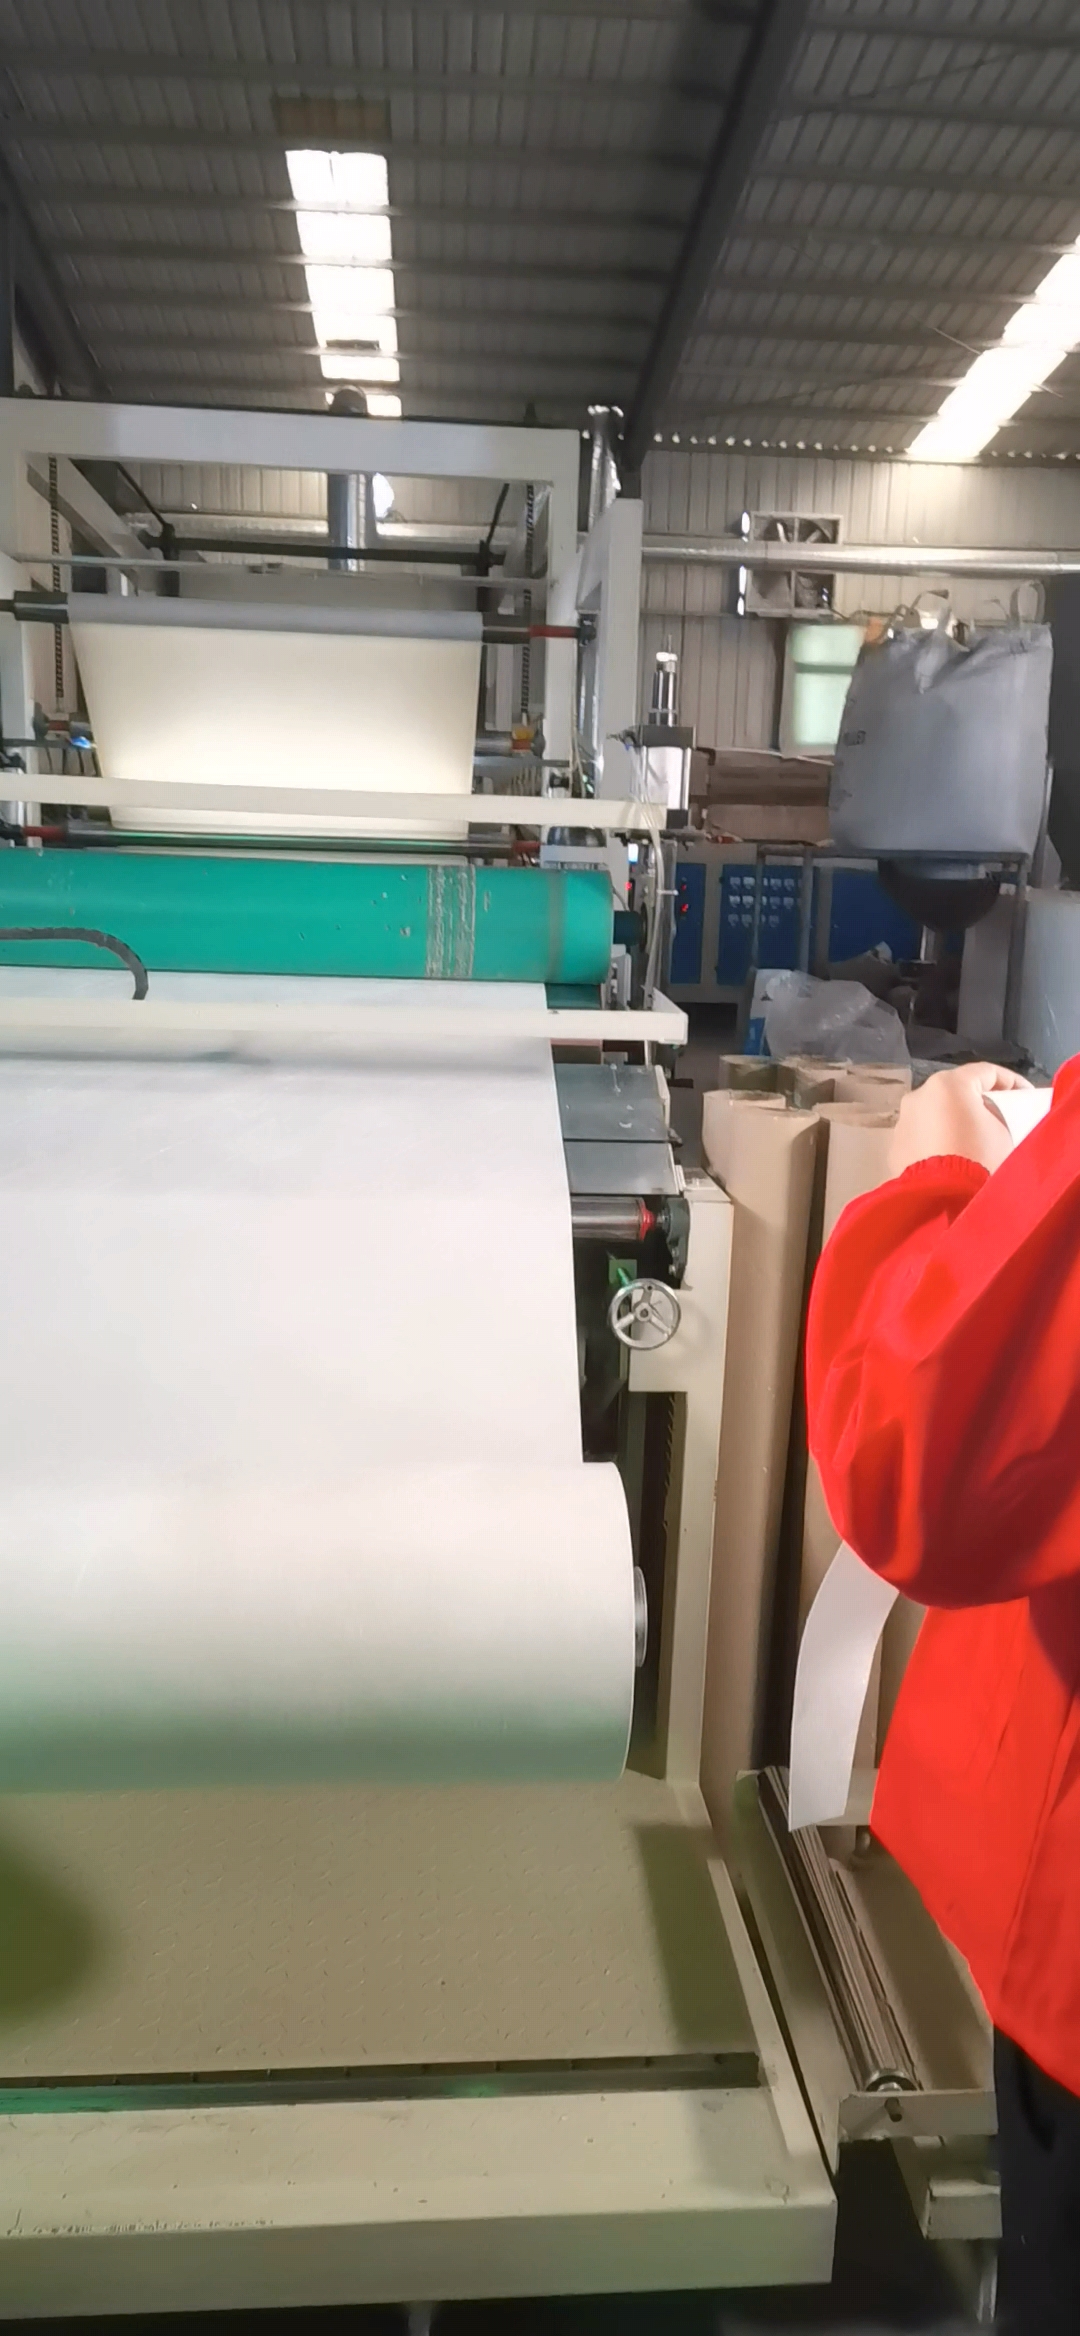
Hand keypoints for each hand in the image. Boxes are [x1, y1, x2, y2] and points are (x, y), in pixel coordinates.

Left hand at [889, 1062, 1032, 1179]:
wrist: (944, 1201)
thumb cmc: (979, 1160)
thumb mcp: (1003, 1131)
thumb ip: (997, 1114)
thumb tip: (989, 1119)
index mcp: (948, 1084)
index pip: (986, 1072)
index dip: (1012, 1082)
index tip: (1027, 1097)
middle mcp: (919, 1096)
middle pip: (957, 1092)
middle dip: (979, 1103)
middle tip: (1002, 1118)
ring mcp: (903, 1122)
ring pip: (937, 1115)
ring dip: (956, 1123)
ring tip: (976, 1142)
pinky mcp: (895, 1148)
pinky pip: (924, 1138)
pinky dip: (939, 1142)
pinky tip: (954, 1159)